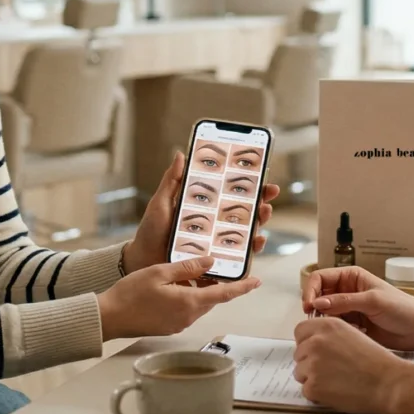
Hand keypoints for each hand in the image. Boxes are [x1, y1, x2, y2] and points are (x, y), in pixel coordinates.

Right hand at [98, 256, 259, 339]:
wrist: (110, 317)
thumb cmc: (131, 293)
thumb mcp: (159, 272)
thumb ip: (187, 267)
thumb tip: (210, 262)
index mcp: (190, 302)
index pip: (224, 294)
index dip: (243, 287)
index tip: (257, 281)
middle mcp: (189, 316)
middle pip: (211, 298)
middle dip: (216, 284)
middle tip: (215, 267)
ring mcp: (179, 324)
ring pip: (198, 304)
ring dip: (199, 290)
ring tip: (190, 273)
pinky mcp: (169, 327)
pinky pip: (186, 310)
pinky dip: (187, 297)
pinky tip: (173, 287)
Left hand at [122, 152, 279, 275]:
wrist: (144, 259)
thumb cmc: (151, 231)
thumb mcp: (161, 203)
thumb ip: (172, 181)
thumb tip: (180, 153)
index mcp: (204, 205)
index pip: (230, 191)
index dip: (248, 182)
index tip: (261, 172)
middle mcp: (215, 222)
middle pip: (245, 209)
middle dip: (261, 199)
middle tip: (268, 192)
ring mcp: (218, 240)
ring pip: (248, 229)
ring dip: (261, 220)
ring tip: (264, 211)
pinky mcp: (218, 258)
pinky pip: (241, 254)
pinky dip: (253, 247)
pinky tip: (257, 239)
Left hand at [293, 316, 409, 413]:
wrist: (392, 385)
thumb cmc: (377, 362)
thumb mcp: (351, 334)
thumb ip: (329, 335)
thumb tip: (312, 341)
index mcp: (325, 326)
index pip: (300, 332)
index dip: (307, 343)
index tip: (317, 352)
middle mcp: (315, 342)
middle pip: (299, 354)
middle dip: (311, 363)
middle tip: (333, 371)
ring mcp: (312, 364)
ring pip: (300, 373)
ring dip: (314, 379)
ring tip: (338, 382)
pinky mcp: (313, 386)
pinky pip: (307, 391)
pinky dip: (318, 394)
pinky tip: (337, 392)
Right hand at [304, 266, 413, 351]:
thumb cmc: (402, 308)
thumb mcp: (371, 300)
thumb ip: (343, 301)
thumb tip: (317, 303)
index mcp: (350, 277)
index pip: (320, 278)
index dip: (310, 290)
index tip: (308, 305)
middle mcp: (346, 290)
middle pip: (319, 294)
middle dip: (314, 305)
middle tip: (313, 317)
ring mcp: (348, 307)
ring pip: (324, 310)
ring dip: (324, 318)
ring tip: (330, 326)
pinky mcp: (352, 323)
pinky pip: (334, 323)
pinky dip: (333, 328)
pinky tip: (342, 332)